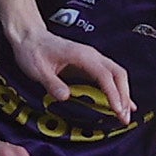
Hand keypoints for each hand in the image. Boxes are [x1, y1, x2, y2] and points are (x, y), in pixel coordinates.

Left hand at [10, 27, 133, 127]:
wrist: (30, 38)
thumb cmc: (33, 51)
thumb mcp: (38, 70)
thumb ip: (52, 84)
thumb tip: (66, 97)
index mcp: (82, 55)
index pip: (104, 75)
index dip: (113, 94)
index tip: (117, 110)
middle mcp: (92, 56)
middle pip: (118, 74)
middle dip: (124, 96)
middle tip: (124, 117)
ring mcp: (92, 60)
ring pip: (117, 76)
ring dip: (123, 95)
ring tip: (125, 115)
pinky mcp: (90, 66)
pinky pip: (109, 78)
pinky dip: (117, 91)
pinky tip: (121, 104)